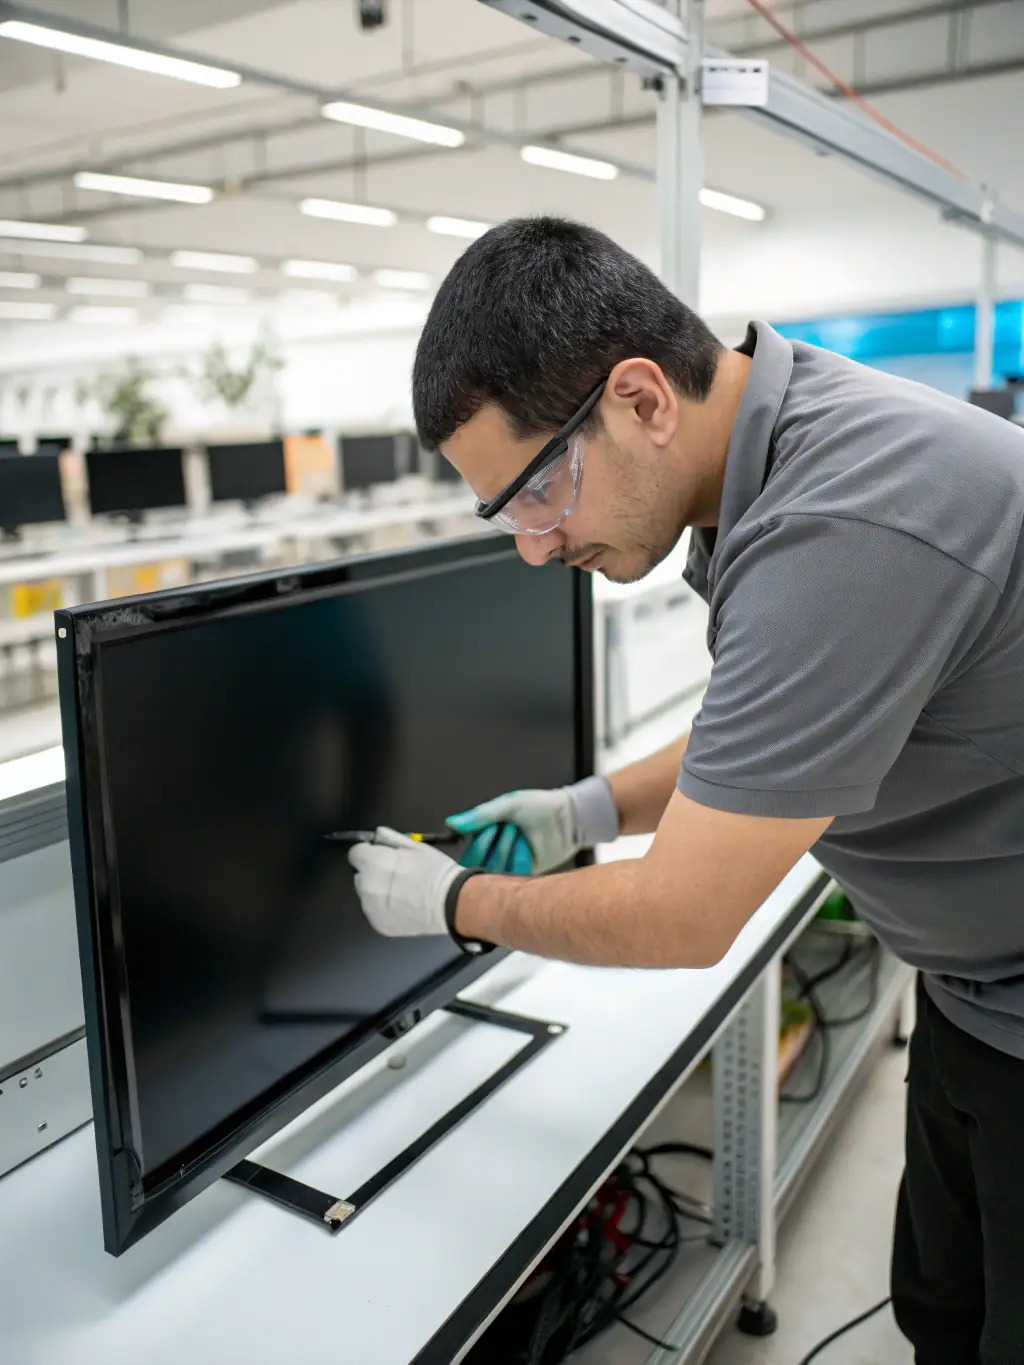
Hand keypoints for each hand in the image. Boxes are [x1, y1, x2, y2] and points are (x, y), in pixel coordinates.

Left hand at [348, 827, 461, 937]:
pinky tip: (402, 905)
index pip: (355, 853)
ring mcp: (371, 908)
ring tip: (400, 891)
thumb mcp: (417, 847)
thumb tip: (378, 836)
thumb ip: (392, 839)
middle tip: (395, 874)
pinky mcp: (378, 924)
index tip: (379, 855)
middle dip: (373, 872)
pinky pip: (374, 911)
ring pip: (366, 894)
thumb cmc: (437, 872)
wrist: (452, 904)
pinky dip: (383, 907)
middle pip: (359, 875)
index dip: (368, 852)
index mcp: (376, 863)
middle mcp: (368, 886)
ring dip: (376, 890)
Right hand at [447, 775, 618, 874]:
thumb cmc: (540, 806)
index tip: (490, 828)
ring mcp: (508, 864)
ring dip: (506, 849)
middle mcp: (495, 850)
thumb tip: (451, 823)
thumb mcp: (507, 805)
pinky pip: (511, 874)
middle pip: (476, 863)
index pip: (467, 849)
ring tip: (520, 834)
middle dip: (491, 844)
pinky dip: (518, 859)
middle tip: (507, 828)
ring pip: (493, 869)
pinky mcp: (523, 874)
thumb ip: (479, 816)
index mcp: (487, 833)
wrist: (569, 818)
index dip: (477, 840)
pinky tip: (528, 847)